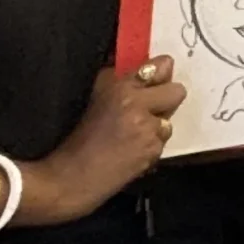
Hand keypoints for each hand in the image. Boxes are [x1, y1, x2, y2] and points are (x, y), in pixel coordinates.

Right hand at [24, 60, 186, 224]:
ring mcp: (147, 130)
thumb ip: (116, 79)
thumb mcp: (92, 96)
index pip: (163, 66)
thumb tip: (137, 65)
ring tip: (134, 135)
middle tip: (149, 109)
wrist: (66, 178)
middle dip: (166, 99)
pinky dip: (149, 146)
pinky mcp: (152, 152)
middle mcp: (138, 105)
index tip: (155, 80)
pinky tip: (131, 151)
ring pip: (169, 120)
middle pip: (177, 91)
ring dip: (156, 126)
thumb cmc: (72, 137)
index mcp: (121, 88)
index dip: (161, 73)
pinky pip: (160, 143)